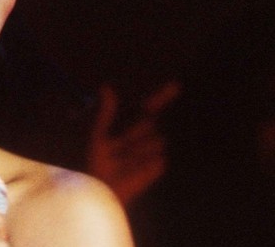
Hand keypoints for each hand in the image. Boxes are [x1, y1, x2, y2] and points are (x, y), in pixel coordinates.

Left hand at [88, 81, 179, 206]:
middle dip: (136, 131)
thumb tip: (106, 87)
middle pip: (149, 122)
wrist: (104, 188)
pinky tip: (135, 168)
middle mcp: (144, 134)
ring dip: (139, 149)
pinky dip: (146, 161)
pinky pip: (159, 156)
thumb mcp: (99, 133)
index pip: (149, 106)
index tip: (176, 86)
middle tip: (120, 144)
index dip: (162, 96)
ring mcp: (153, 148)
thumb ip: (106, 112)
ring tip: (125, 160)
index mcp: (130, 123)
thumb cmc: (98, 160)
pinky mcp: (158, 164)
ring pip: (154, 139)